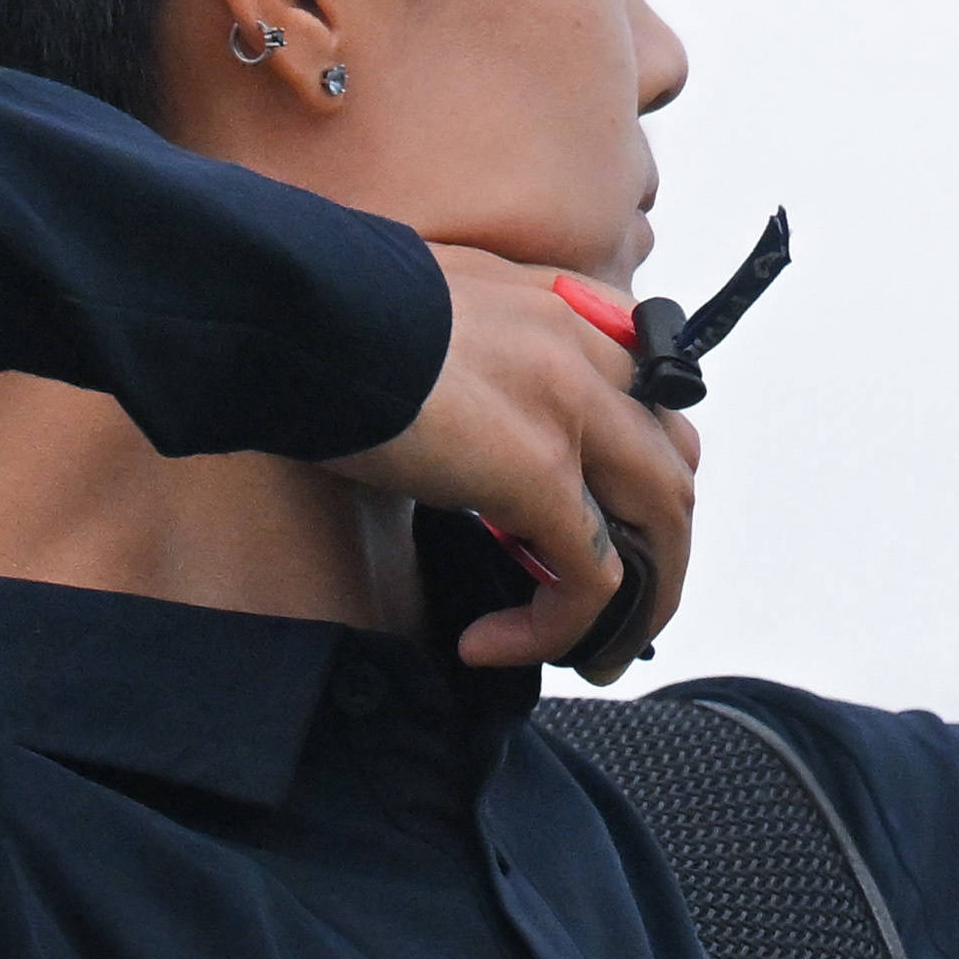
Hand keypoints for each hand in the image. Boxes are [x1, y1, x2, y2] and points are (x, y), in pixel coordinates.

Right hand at [325, 248, 702, 677]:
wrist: (286, 307)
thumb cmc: (326, 309)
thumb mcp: (431, 312)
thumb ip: (475, 351)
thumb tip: (454, 409)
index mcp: (567, 310)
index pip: (651, 398)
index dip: (636, 472)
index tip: (602, 523)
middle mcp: (589, 354)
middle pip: (671, 468)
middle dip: (657, 551)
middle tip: (619, 609)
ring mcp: (571, 412)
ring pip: (657, 524)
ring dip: (638, 602)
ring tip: (592, 652)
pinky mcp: (538, 472)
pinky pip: (587, 577)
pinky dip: (555, 626)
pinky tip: (490, 645)